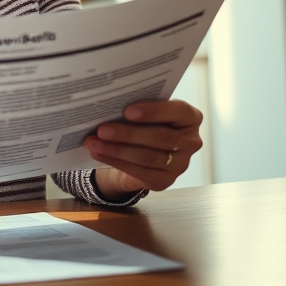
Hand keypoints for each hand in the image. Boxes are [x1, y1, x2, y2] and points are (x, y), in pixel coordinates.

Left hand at [85, 100, 202, 199]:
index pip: (178, 112)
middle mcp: (191, 142)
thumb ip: (139, 107)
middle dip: (128, 134)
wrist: (141, 150)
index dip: (154, 111)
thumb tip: (111, 104)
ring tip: (94, 142)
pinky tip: (99, 153)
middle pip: (160, 138)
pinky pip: (139, 172)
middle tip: (102, 129)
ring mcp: (180, 164)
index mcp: (191, 118)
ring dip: (116, 150)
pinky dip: (115, 162)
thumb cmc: (145, 123)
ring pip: (147, 157)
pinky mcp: (165, 180)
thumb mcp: (147, 112)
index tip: (127, 111)